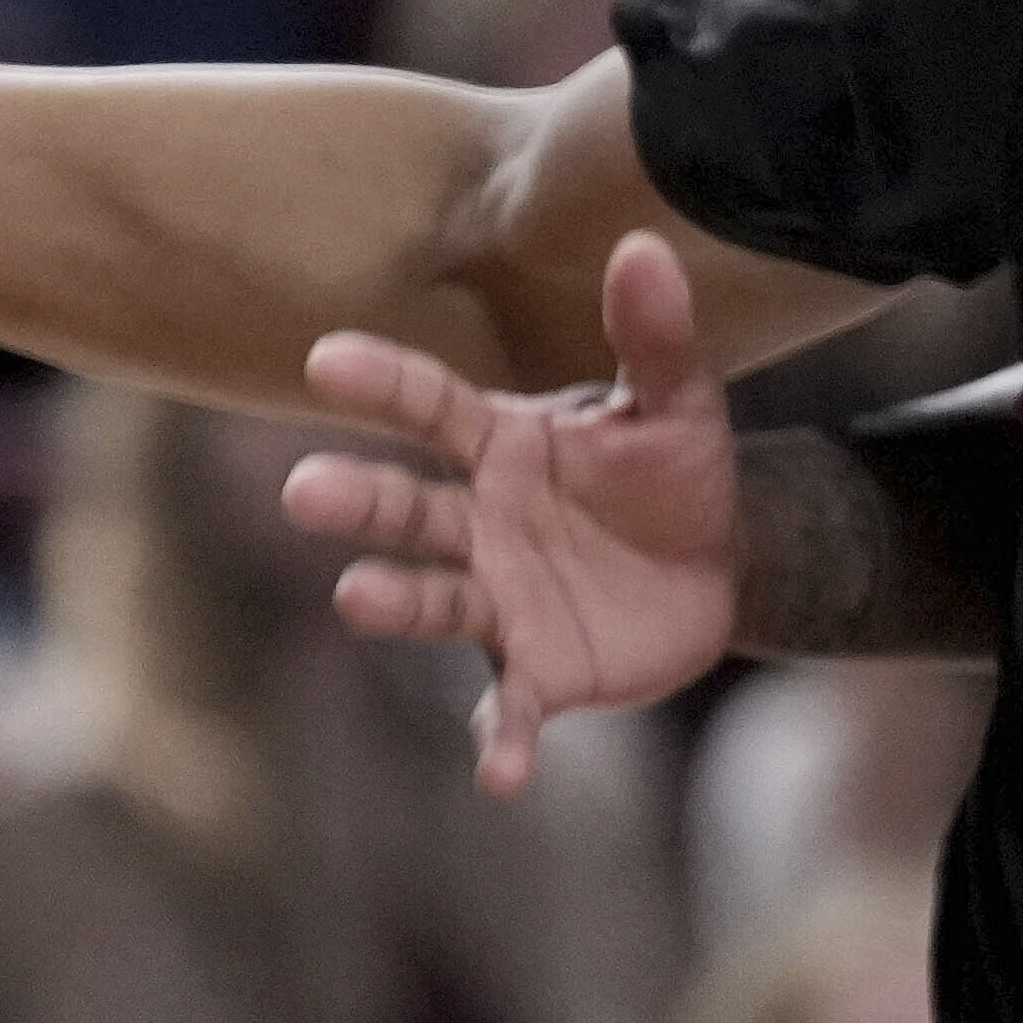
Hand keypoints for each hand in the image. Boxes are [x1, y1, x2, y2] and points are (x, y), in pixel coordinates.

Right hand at [287, 231, 739, 791]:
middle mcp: (478, 523)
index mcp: (502, 444)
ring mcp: (496, 602)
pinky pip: (505, 709)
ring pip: (433, 601)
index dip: (382, 382)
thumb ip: (655, 337)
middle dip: (357, 500)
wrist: (719, 565)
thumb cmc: (674, 473)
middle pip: (407, 507)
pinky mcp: (534, 672)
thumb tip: (643, 246)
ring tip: (356, 597)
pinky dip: (497, 742)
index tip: (327, 359)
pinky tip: (498, 775)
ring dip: (395, 601)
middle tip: (303, 490)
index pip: (430, 406)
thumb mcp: (681, 404)